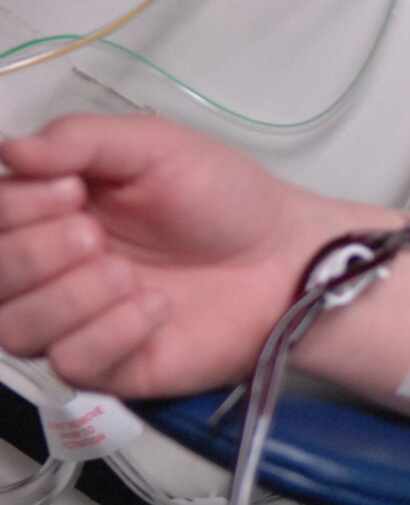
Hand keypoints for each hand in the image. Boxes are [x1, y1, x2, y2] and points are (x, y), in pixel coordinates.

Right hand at [0, 113, 389, 396]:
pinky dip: (110, 332)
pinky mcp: (115, 365)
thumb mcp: (155, 147)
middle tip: (95, 234)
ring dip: (68, 296)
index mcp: (50, 212)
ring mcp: (80, 320)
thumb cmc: (225, 199)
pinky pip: (73, 364)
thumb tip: (11, 149)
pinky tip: (155, 308)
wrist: (286, 256)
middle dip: (35, 252)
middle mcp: (54, 268)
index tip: (70, 190)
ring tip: (126, 273)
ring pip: (14, 328)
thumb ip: (80, 140)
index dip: (14, 207)